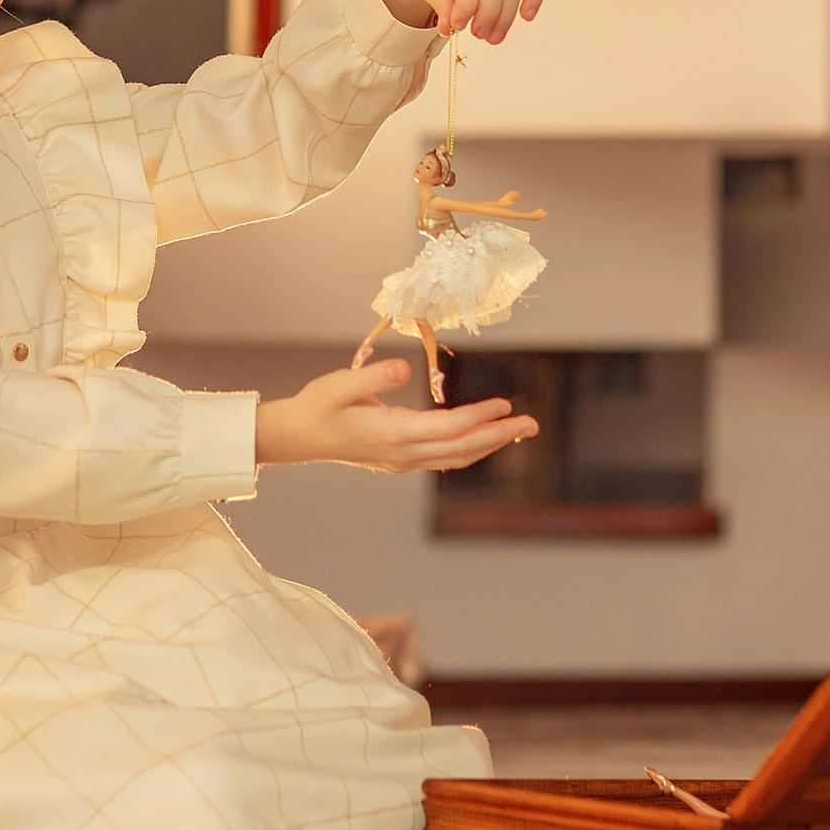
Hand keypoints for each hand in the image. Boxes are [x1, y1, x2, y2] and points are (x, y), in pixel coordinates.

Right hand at [255, 358, 537, 473]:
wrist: (297, 436)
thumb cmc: (317, 406)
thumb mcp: (340, 385)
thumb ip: (374, 378)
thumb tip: (407, 369)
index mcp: (394, 434)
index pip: (449, 428)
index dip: (480, 417)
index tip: (506, 404)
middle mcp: (404, 453)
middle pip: (462, 447)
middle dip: (499, 435)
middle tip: (532, 424)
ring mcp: (403, 461)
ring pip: (457, 457)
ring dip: (489, 444)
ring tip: (517, 432)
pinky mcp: (399, 460)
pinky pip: (444, 458)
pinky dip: (468, 450)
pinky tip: (481, 442)